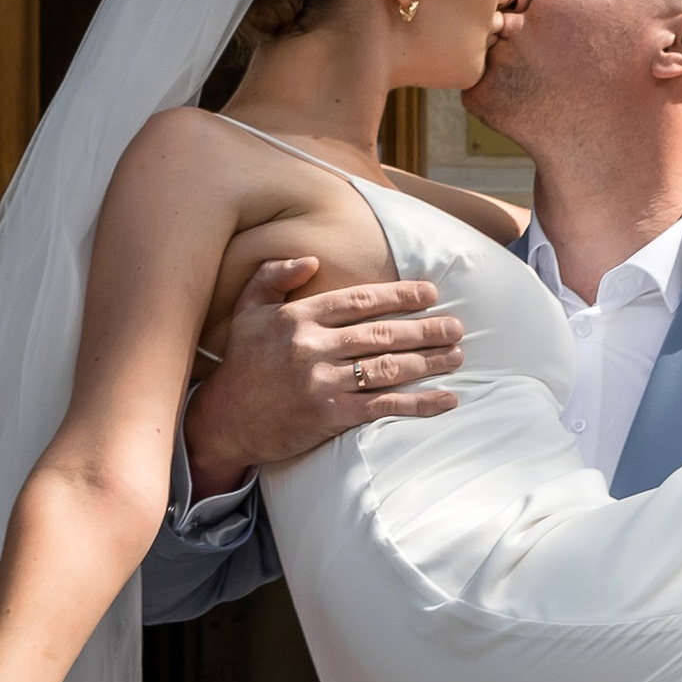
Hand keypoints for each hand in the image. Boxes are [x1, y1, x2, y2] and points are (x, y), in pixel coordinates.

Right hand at [182, 260, 464, 493]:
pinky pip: (384, 406)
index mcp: (298, 318)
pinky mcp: (330, 416)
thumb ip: (273, 277)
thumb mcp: (248, 311)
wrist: (224, 421)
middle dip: (425, 329)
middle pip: (382, 334)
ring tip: (457, 356)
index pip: (358, 301)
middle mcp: (312, 347)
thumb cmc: (242, 364)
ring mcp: (322, 382)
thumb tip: (311, 260)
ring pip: (388, 368)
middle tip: (457, 326)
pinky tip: (446, 399)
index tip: (430, 293)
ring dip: (429, 362)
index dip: (399, 295)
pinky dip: (420, 403)